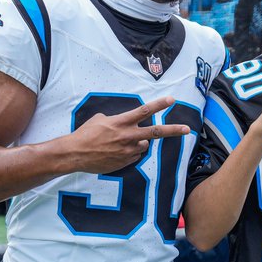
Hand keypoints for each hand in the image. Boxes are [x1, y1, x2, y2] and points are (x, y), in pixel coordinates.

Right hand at [66, 96, 190, 174]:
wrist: (75, 154)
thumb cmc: (85, 134)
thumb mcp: (100, 119)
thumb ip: (117, 120)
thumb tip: (124, 123)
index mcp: (121, 122)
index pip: (145, 110)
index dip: (159, 104)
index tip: (171, 100)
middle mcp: (128, 136)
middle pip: (156, 132)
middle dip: (173, 130)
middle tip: (186, 129)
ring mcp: (128, 151)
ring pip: (143, 144)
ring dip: (138, 142)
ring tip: (120, 142)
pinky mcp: (125, 162)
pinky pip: (134, 155)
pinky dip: (130, 152)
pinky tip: (115, 151)